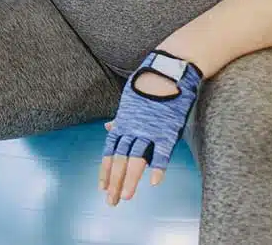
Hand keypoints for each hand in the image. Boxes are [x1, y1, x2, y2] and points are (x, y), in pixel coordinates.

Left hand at [99, 51, 202, 205]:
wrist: (170, 69)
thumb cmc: (149, 85)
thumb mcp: (129, 101)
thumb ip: (120, 120)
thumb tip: (108, 128)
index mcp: (124, 122)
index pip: (110, 151)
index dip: (106, 170)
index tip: (102, 187)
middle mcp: (133, 128)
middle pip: (120, 159)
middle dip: (115, 182)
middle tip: (111, 202)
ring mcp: (150, 130)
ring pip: (137, 158)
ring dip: (130, 179)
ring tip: (126, 196)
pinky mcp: (168, 129)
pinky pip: (162, 151)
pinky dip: (158, 166)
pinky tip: (154, 182)